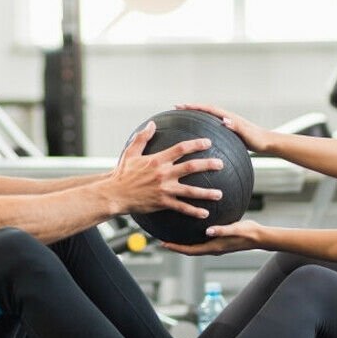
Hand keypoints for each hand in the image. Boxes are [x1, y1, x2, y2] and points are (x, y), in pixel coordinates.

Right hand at [110, 121, 224, 217]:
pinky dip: (194, 211)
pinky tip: (205, 213)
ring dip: (207, 192)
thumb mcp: (130, 152)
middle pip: (191, 167)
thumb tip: (152, 124)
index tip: (208, 143)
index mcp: (158, 160)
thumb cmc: (122, 173)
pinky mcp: (163, 203)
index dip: (196, 144)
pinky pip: (182, 207)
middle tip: (221, 164)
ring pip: (191, 191)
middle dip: (208, 165)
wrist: (115, 194)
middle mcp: (164, 174)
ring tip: (220, 194)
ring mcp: (165, 189)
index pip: (181, 148)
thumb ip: (142, 137)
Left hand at [161, 219, 263, 254]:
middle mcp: (213, 248)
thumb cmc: (249, 232)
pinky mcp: (220, 240)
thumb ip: (222, 230)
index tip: (164, 244)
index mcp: (214, 247)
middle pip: (189, 250)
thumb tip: (208, 231)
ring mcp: (216, 245)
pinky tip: (190, 228)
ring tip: (172, 235)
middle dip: (176, 246)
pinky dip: (192, 237)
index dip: (176, 248)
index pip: (190, 250)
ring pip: (195, 246)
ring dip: (183, 242)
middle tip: (162, 240)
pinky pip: (202, 241)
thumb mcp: (235, 229)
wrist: (260, 236)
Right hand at [174, 103, 271, 153]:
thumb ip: (237, 127)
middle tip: (176, 108)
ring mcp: (228, 123)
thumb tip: (224, 121)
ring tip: (183, 118)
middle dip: (191, 108)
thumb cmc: (259, 140)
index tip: (180, 106)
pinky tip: (198, 136)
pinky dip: (203, 125)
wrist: (269, 143)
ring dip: (196, 115)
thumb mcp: (248, 135)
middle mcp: (227, 117)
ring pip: (208, 117)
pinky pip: (212, 126)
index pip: (208, 108)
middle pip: (206, 110)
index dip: (194, 107)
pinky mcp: (229, 130)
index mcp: (229, 117)